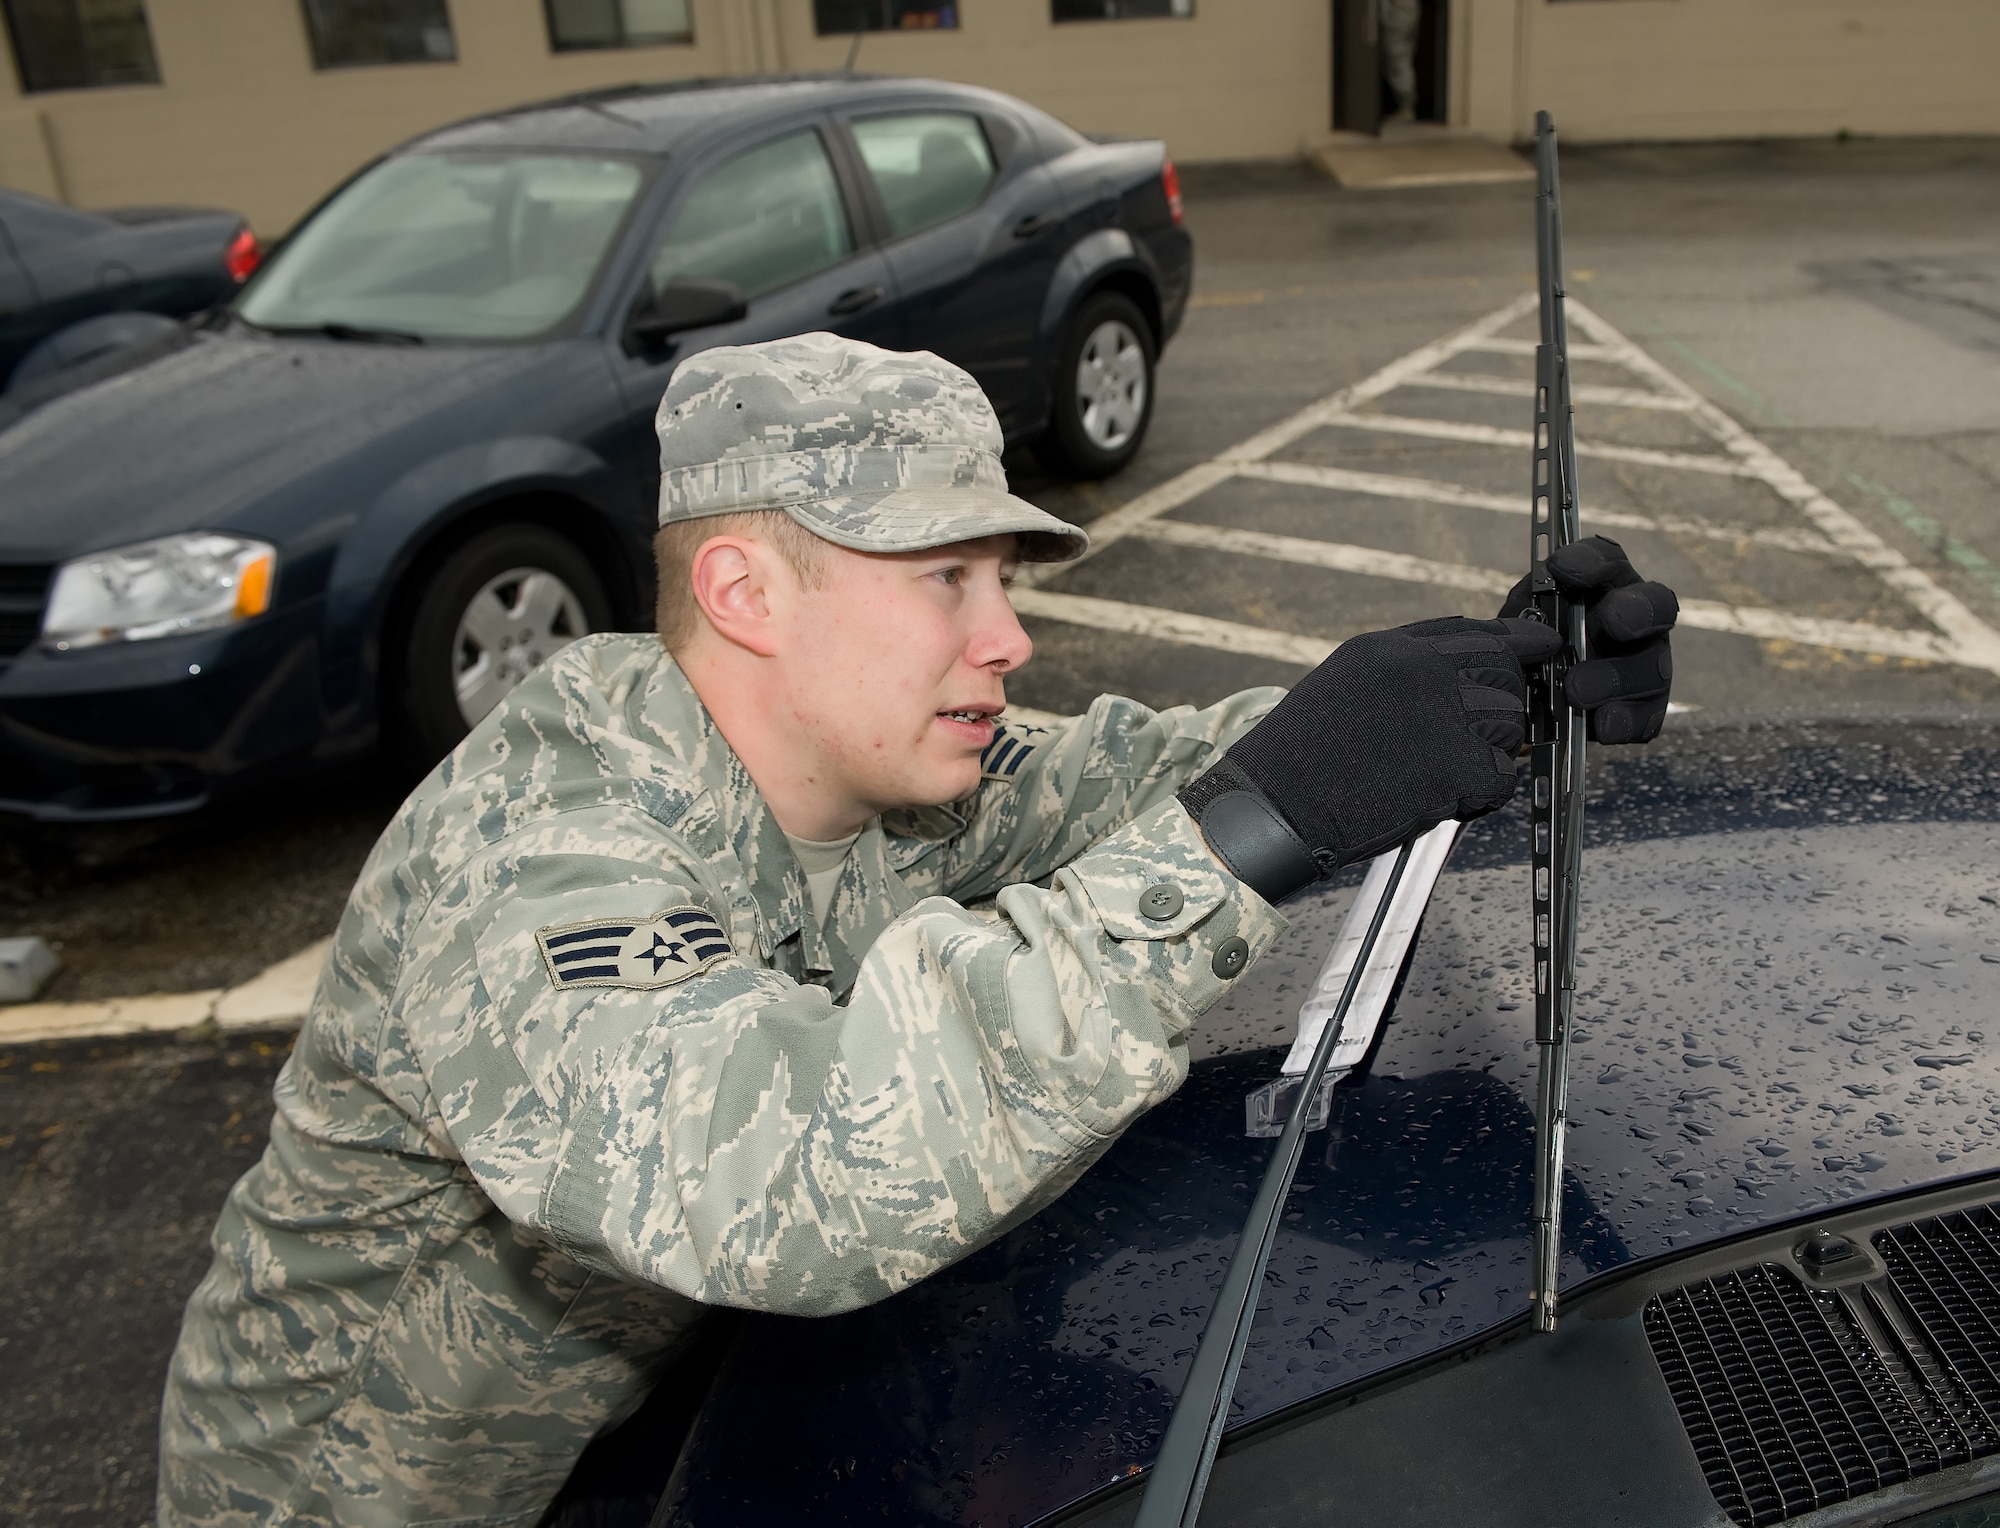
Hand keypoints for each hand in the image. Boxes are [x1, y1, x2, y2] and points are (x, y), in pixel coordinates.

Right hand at [1178, 616, 1561, 902]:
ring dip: (1489, 750)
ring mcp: (1446, 716)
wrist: (1277, 805)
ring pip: (1511, 724)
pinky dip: (1482, 792)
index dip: (1514, 642)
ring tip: (1440, 769)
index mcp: (1394, 648)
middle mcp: (1425, 671)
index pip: (1478, 631)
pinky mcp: (1458, 766)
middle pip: (1505, 673)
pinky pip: (1502, 775)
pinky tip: (1443, 795)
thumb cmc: (1299, 756)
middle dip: (1500, 703)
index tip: (1539, 645)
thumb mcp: (1346, 682)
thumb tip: (1459, 674)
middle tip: (1467, 736)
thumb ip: (1404, 670)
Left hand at [1499, 536, 1677, 744]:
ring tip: (1577, 692)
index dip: (1590, 560)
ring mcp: (1644, 664)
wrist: (1514, 707)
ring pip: (1652, 667)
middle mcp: (1632, 619)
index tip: (1561, 567)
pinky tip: (1603, 724)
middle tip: (1614, 622)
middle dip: (1636, 611)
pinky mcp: (1642, 709)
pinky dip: (1624, 721)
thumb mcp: (1509, 631)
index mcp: (1599, 586)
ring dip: (1616, 678)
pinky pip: (1646, 716)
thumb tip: (1526, 628)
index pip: (1606, 561)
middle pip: (1654, 606)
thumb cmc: (1518, 652)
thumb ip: (1518, 623)